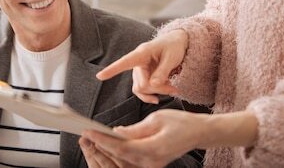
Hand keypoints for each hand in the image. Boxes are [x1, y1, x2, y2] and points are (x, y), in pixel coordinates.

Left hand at [82, 109, 202, 167]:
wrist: (198, 133)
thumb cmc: (180, 122)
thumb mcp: (156, 119)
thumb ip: (135, 129)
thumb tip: (116, 132)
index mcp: (153, 149)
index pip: (121, 147)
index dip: (103, 140)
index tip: (88, 131)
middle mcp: (151, 162)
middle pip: (119, 156)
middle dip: (101, 146)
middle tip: (84, 134)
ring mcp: (152, 165)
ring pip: (124, 160)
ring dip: (108, 150)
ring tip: (92, 138)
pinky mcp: (152, 164)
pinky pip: (131, 160)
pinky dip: (118, 152)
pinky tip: (108, 143)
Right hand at [96, 30, 187, 103]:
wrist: (177, 44)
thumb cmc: (173, 47)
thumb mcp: (171, 57)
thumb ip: (163, 71)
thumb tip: (153, 85)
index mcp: (142, 53)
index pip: (125, 62)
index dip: (112, 70)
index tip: (99, 76)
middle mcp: (138, 62)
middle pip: (141, 84)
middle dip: (158, 89)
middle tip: (174, 88)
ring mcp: (140, 71)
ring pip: (142, 89)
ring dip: (157, 92)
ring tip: (172, 89)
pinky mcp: (143, 77)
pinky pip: (143, 91)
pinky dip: (153, 95)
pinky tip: (162, 96)